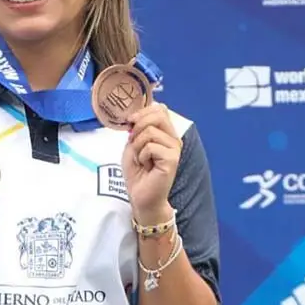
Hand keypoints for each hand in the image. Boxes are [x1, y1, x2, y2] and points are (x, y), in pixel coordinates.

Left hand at [122, 102, 182, 224]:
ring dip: (137, 146)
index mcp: (165, 133)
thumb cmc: (137, 172)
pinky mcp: (172, 159)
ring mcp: (174, 148)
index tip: (130, 122)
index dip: (142, 112)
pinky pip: (151, 146)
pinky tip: (146, 166)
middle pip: (158, 114)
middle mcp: (173, 138)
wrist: (141, 196)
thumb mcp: (132, 145)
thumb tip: (135, 116)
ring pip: (150, 131)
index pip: (160, 108)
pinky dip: (142, 156)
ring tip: (141, 159)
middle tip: (133, 142)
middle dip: (138, 125)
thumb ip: (136, 129)